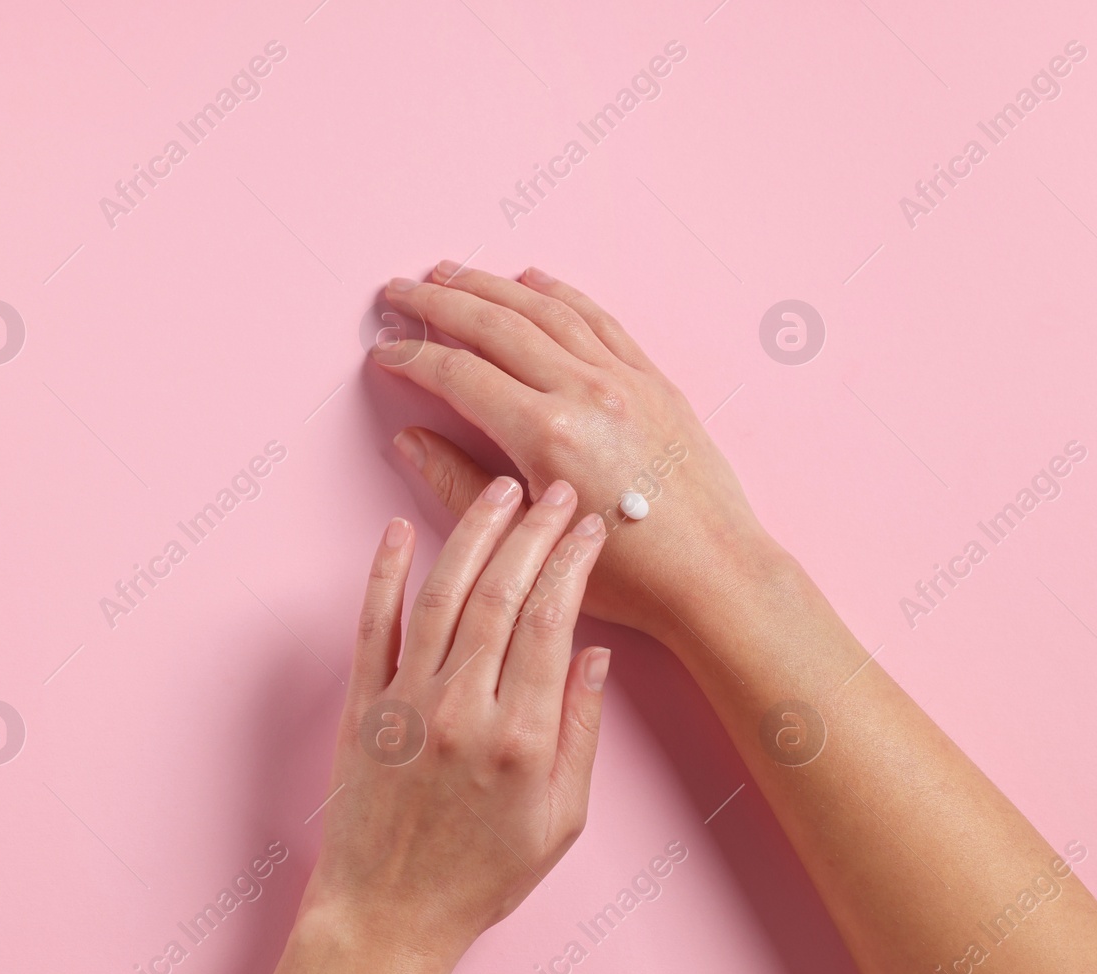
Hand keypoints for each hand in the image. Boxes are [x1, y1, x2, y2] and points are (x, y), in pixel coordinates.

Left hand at [300, 475, 609, 963]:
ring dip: (473, 533)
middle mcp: (463, 711)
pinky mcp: (362, 707)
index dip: (573, 563)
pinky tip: (398, 529)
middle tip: (555, 492)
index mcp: (522, 739)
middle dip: (534, 531)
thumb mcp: (561, 821)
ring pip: (443, 595)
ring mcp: (406, 704)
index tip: (588, 528)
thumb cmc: (481, 876)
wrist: (388, 917)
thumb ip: (581, 734)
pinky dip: (383, 573)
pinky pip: (373, 626)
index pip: (553, 622)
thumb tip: (594, 655)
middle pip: (504, 595)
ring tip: (500, 490)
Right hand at [372, 263, 776, 637]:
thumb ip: (461, 486)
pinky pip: (599, 319)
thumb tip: (410, 440)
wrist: (715, 575)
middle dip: (438, 302)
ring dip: (491, 285)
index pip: (459, 375)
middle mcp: (586, 393)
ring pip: (545, 311)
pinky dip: (561, 293)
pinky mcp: (655, 382)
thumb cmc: (630, 579)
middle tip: (399, 289)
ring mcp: (625, 380)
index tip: (382, 350)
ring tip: (450, 271)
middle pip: (495, 325)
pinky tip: (532, 280)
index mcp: (548, 434)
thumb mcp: (530, 545)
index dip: (412, 357)